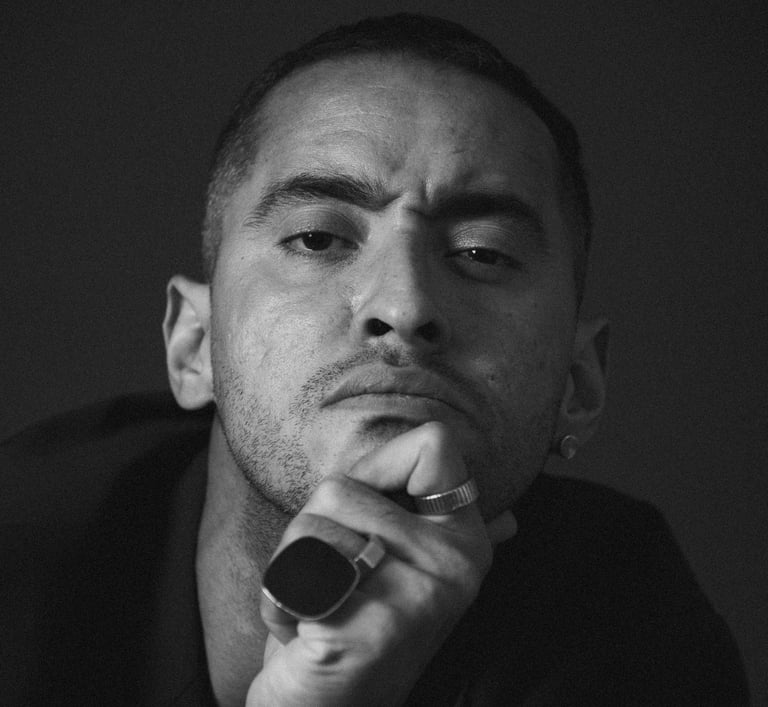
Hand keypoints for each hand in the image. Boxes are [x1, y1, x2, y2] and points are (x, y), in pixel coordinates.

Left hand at [246, 422, 516, 705]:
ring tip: (319, 602)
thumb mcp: (409, 572)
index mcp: (466, 541)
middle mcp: (455, 566)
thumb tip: (513, 519)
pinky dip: (279, 596)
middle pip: (341, 486)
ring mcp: (417, 598)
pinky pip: (293, 569)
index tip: (365, 515)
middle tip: (332, 579)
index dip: (378, 467)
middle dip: (312, 529)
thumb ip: (452, 536)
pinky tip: (302, 629)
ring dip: (290, 565)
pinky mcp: (369, 629)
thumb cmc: (357, 623)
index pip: (433, 443)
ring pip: (311, 523)